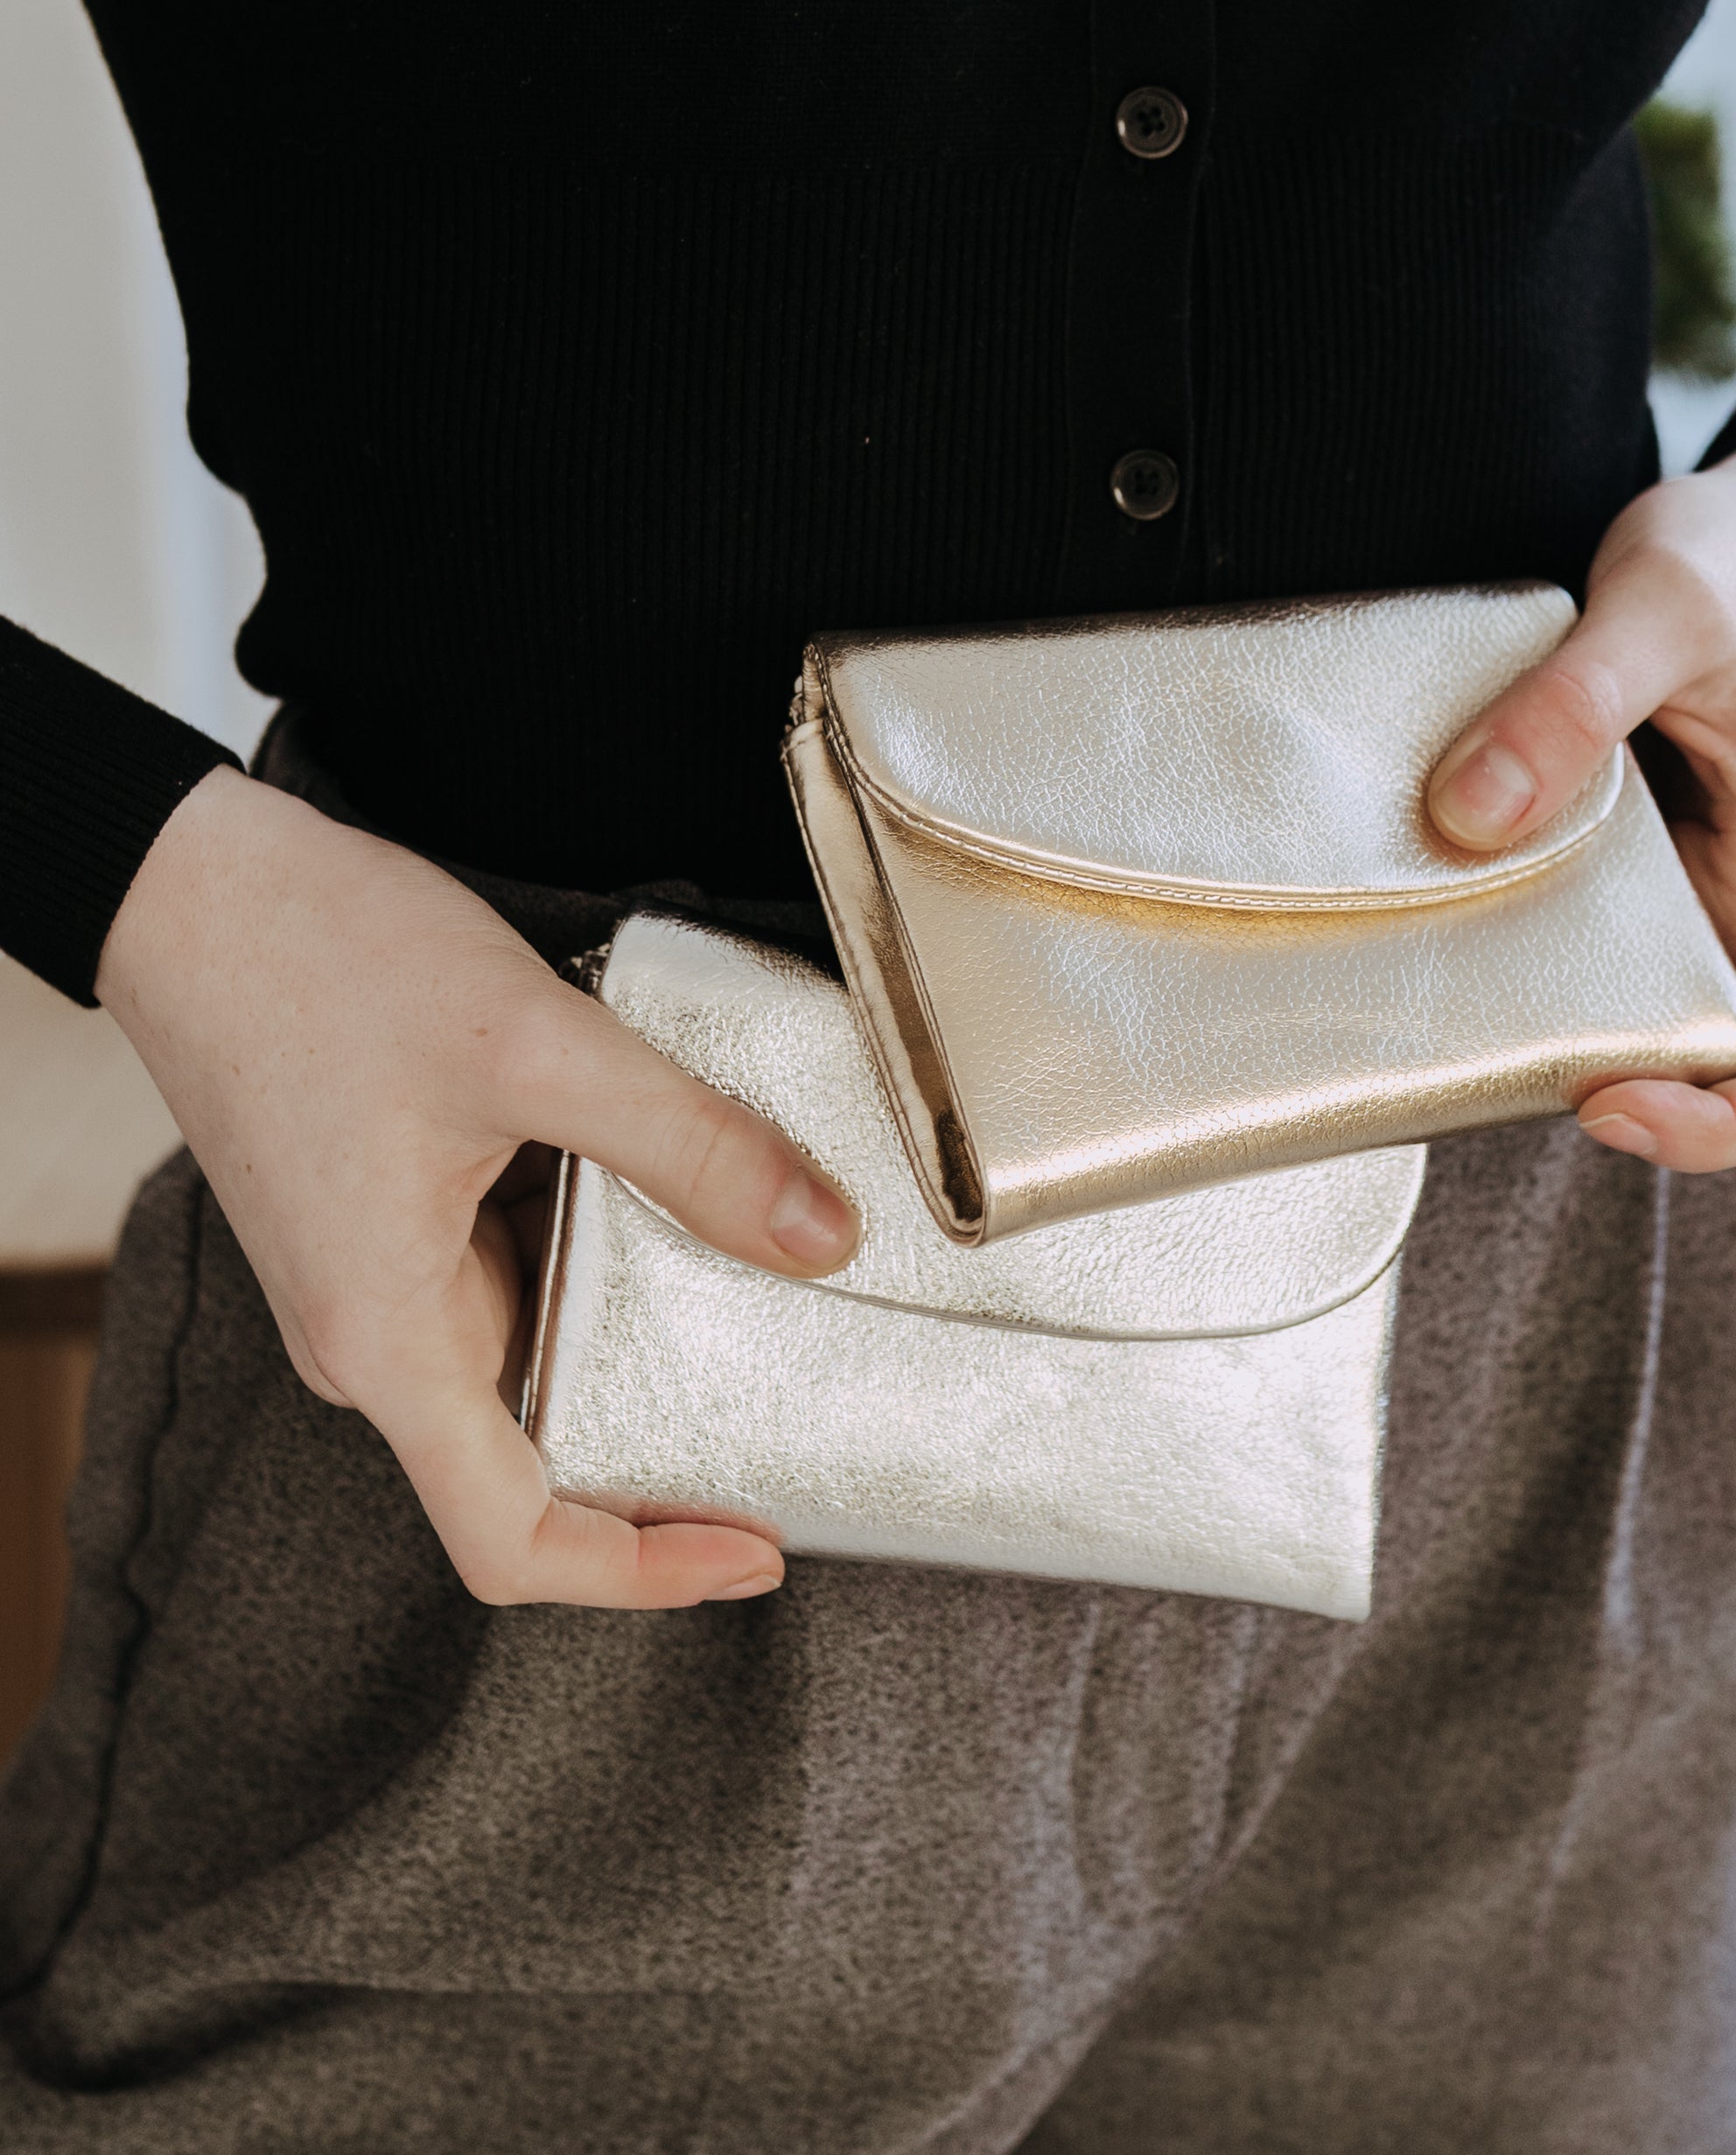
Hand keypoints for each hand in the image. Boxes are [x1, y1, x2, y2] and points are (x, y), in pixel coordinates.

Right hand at [97, 768, 859, 1605]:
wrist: (193, 883)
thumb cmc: (320, 961)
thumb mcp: (535, 1047)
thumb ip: (691, 1147)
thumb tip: (824, 1237)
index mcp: (386, 1341)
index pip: (510, 1541)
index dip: (643, 1571)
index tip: (757, 1549)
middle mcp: (375, 1336)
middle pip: (538, 1449)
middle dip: (670, 1430)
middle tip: (802, 1393)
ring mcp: (380, 1277)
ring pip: (537, 1343)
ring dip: (640, 1313)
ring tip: (762, 1263)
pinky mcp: (392, 1218)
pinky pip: (515, 1264)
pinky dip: (598, 1238)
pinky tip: (673, 1177)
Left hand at [1424, 432, 1735, 1170]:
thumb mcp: (1661, 603)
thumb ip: (1571, 706)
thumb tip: (1470, 820)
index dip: (1717, 1128)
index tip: (1604, 1093)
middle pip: (1709, 1066)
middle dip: (1604, 1074)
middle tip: (1482, 1033)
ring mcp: (1702, 887)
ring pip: (1638, 1004)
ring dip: (1549, 1009)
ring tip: (1445, 975)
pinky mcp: (1645, 855)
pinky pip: (1591, 929)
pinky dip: (1522, 930)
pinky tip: (1448, 890)